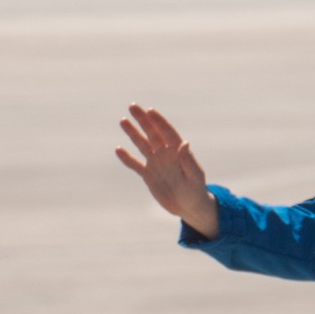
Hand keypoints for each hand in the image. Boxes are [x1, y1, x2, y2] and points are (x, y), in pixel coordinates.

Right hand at [115, 103, 219, 237]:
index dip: (159, 121)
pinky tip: (118, 150)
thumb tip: (185, 142)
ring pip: (142, 144)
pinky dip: (127, 158)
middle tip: (133, 106)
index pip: (168, 133)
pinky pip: (135, 165)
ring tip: (123, 121)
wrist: (189, 207)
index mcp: (178, 152)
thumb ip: (189, 160)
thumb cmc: (196, 191)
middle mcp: (166, 154)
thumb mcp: (195, 177)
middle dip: (143, 120)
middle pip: (153, 133)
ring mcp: (156, 163)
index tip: (150, 110)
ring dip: (133, 133)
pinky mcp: (148, 175)